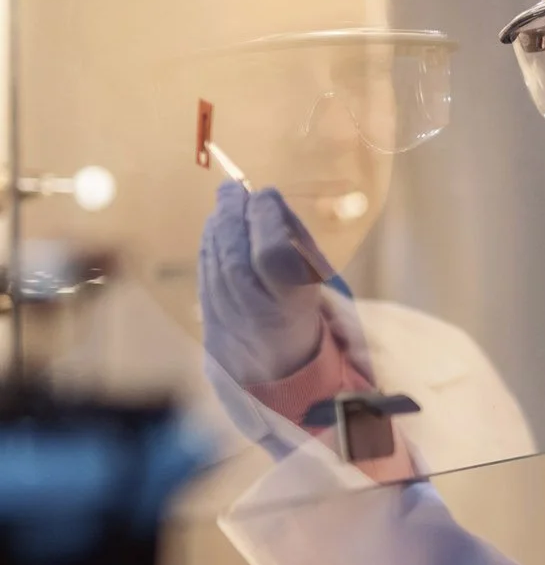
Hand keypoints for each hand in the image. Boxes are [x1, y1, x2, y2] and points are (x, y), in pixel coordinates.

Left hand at [199, 183, 332, 389]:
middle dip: (232, 215)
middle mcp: (257, 317)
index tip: (265, 193)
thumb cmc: (312, 318)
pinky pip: (205, 278)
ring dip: (218, 227)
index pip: (272, 256)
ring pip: (215, 266)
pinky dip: (209, 247)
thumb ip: (297, 243)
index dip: (265, 220)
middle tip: (233, 187)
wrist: (288, 377)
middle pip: (235, 257)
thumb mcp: (318, 282)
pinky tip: (216, 230)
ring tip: (226, 203)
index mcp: (293, 306)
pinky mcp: (209, 327)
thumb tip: (266, 200)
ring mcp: (228, 325)